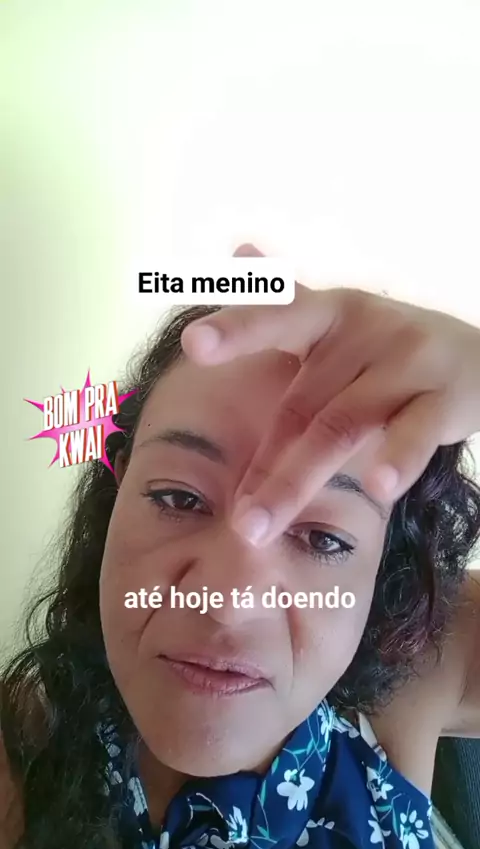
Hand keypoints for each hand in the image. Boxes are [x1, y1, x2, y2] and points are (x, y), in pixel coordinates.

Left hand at [181, 245, 479, 545]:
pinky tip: (377, 486)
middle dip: (266, 465)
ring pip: (343, 425)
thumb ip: (286, 299)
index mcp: (331, 313)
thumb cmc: (390, 349)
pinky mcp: (446, 397)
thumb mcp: (340, 319)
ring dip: (298, 479)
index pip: (278, 316)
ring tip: (260, 526)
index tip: (193, 343)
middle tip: (234, 519)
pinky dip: (398, 457)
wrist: (479, 358)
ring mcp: (408, 361)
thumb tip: (237, 250)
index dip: (238, 328)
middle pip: (303, 404)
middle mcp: (367, 330)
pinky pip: (416, 431)